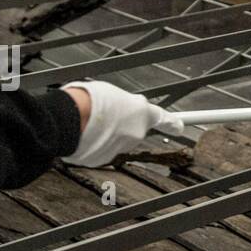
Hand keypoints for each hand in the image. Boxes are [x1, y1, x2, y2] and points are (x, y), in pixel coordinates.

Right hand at [61, 80, 183, 166]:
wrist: (71, 119)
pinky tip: (84, 133)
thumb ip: (123, 103)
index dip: (172, 123)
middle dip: (121, 124)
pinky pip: (101, 149)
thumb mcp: (112, 92)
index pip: (164, 118)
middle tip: (104, 114)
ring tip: (89, 122)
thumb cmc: (89, 100)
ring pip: (116, 140)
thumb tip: (121, 108)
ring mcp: (121, 148)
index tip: (180, 126)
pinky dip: (94, 143)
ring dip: (106, 134)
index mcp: (142, 112)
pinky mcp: (104, 159)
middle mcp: (136, 133)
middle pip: (133, 129)